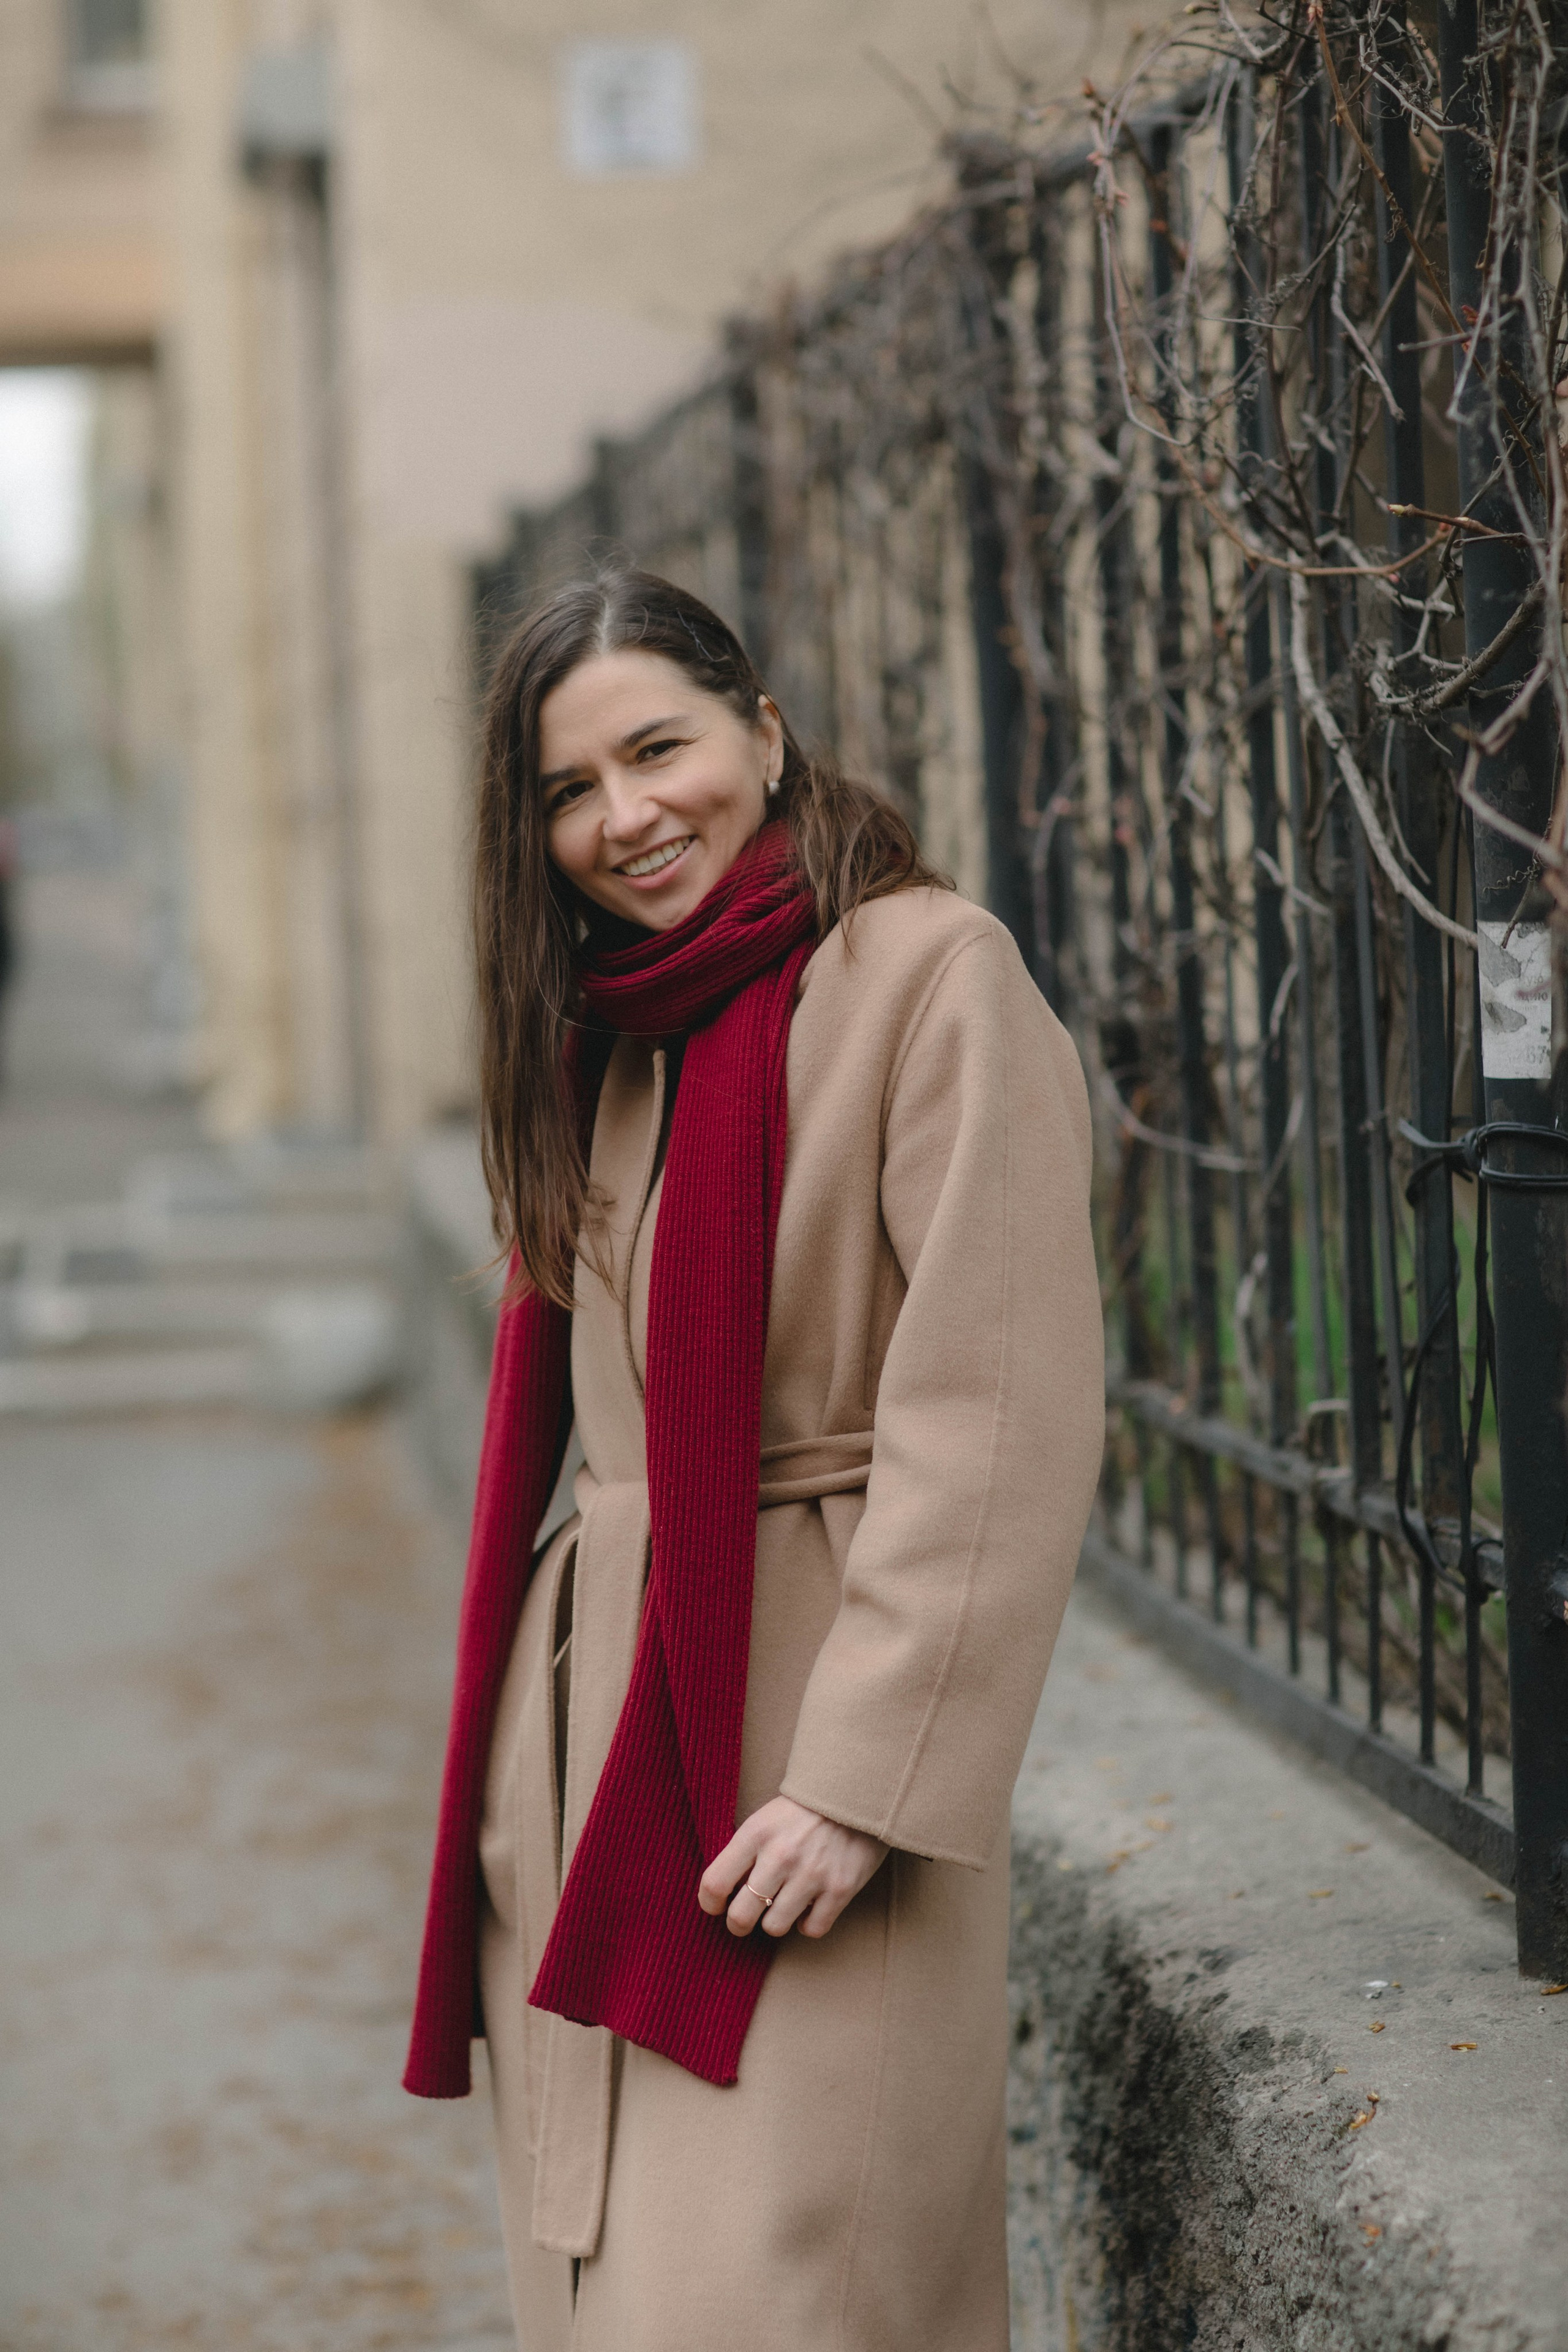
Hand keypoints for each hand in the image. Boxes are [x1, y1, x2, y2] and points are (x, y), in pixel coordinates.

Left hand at [698, 1795, 888, 1940]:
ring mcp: (811, 1874)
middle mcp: (780, 1856)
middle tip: (744, 1919)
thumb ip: (745, 1852)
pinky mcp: (840, 1889)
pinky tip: (809, 1910)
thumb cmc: (804, 1809)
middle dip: (738, 1923)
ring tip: (781, 1907)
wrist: (856, 1792)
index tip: (715, 1906)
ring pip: (774, 1927)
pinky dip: (808, 1925)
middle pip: (741, 1915)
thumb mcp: (765, 1819)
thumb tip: (725, 1889)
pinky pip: (813, 1929)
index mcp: (756, 1834)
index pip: (715, 1882)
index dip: (709, 1902)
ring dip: (775, 1921)